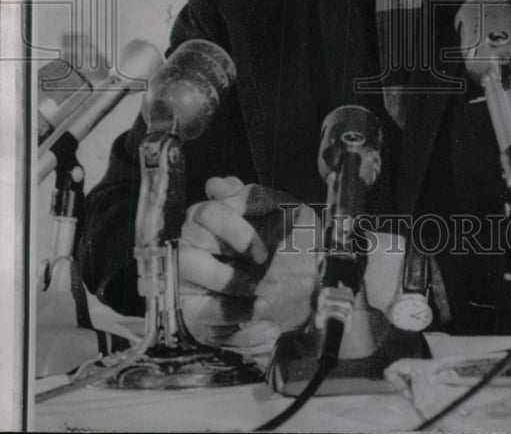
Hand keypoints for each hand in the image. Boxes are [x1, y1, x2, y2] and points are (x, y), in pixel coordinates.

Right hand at [179, 176, 319, 347]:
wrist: (313, 281)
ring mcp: (196, 292)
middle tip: (258, 281)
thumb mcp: (282, 210)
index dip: (233, 233)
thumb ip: (253, 196)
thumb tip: (218, 185)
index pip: (204, 216)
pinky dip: (242, 335)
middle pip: (188, 262)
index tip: (262, 254)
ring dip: (229, 308)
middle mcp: (194, 254)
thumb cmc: (291, 238)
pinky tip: (270, 329)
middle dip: (225, 276)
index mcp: (208, 222)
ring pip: (196, 305)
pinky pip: (213, 335)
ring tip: (264, 306)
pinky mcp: (206, 323)